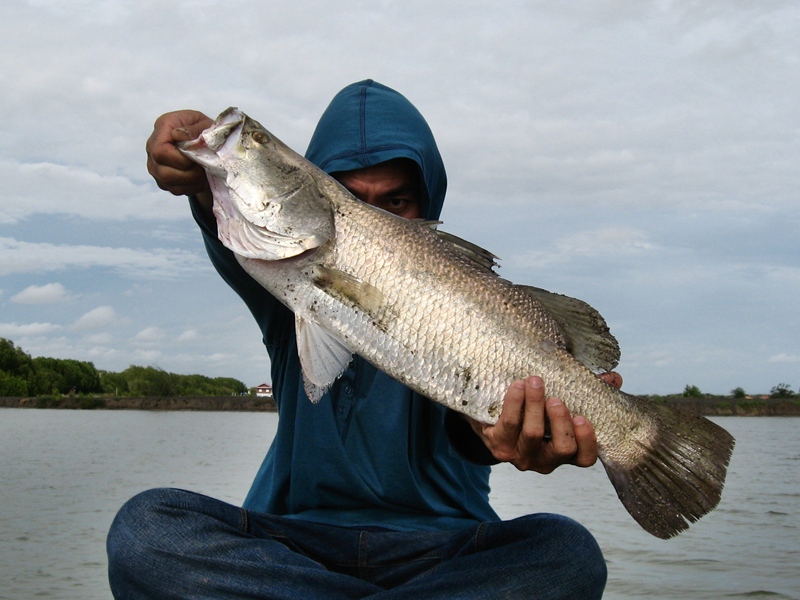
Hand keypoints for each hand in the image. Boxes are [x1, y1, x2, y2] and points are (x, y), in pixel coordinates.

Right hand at [146, 110, 212, 196]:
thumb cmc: (204, 129)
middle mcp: (152, 146)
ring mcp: (155, 164)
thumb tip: (178, 135)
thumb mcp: (204, 123)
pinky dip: (190, 187)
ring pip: (168, 182)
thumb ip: (193, 129)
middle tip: (203, 169)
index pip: (160, 151)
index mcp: (163, 127)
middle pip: (163, 171)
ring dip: (190, 182)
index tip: (197, 159)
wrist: (205, 140)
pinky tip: (199, 179)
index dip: (180, 160)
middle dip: (188, 174)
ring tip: (203, 174)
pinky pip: (174, 189)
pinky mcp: (162, 178)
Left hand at [468, 373, 621, 473]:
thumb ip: (587, 391)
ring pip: (533, 435)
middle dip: (560, 423)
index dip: (587, 442)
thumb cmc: (532, 409)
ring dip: (535, 406)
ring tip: (535, 382)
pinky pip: (508, 424)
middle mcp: (544, 460)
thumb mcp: (559, 401)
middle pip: (561, 449)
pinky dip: (514, 403)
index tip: (583, 418)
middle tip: (556, 399)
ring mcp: (520, 455)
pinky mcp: (498, 445)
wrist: (490, 415)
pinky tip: (517, 386)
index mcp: (564, 452)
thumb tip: (613, 378)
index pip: (584, 459)